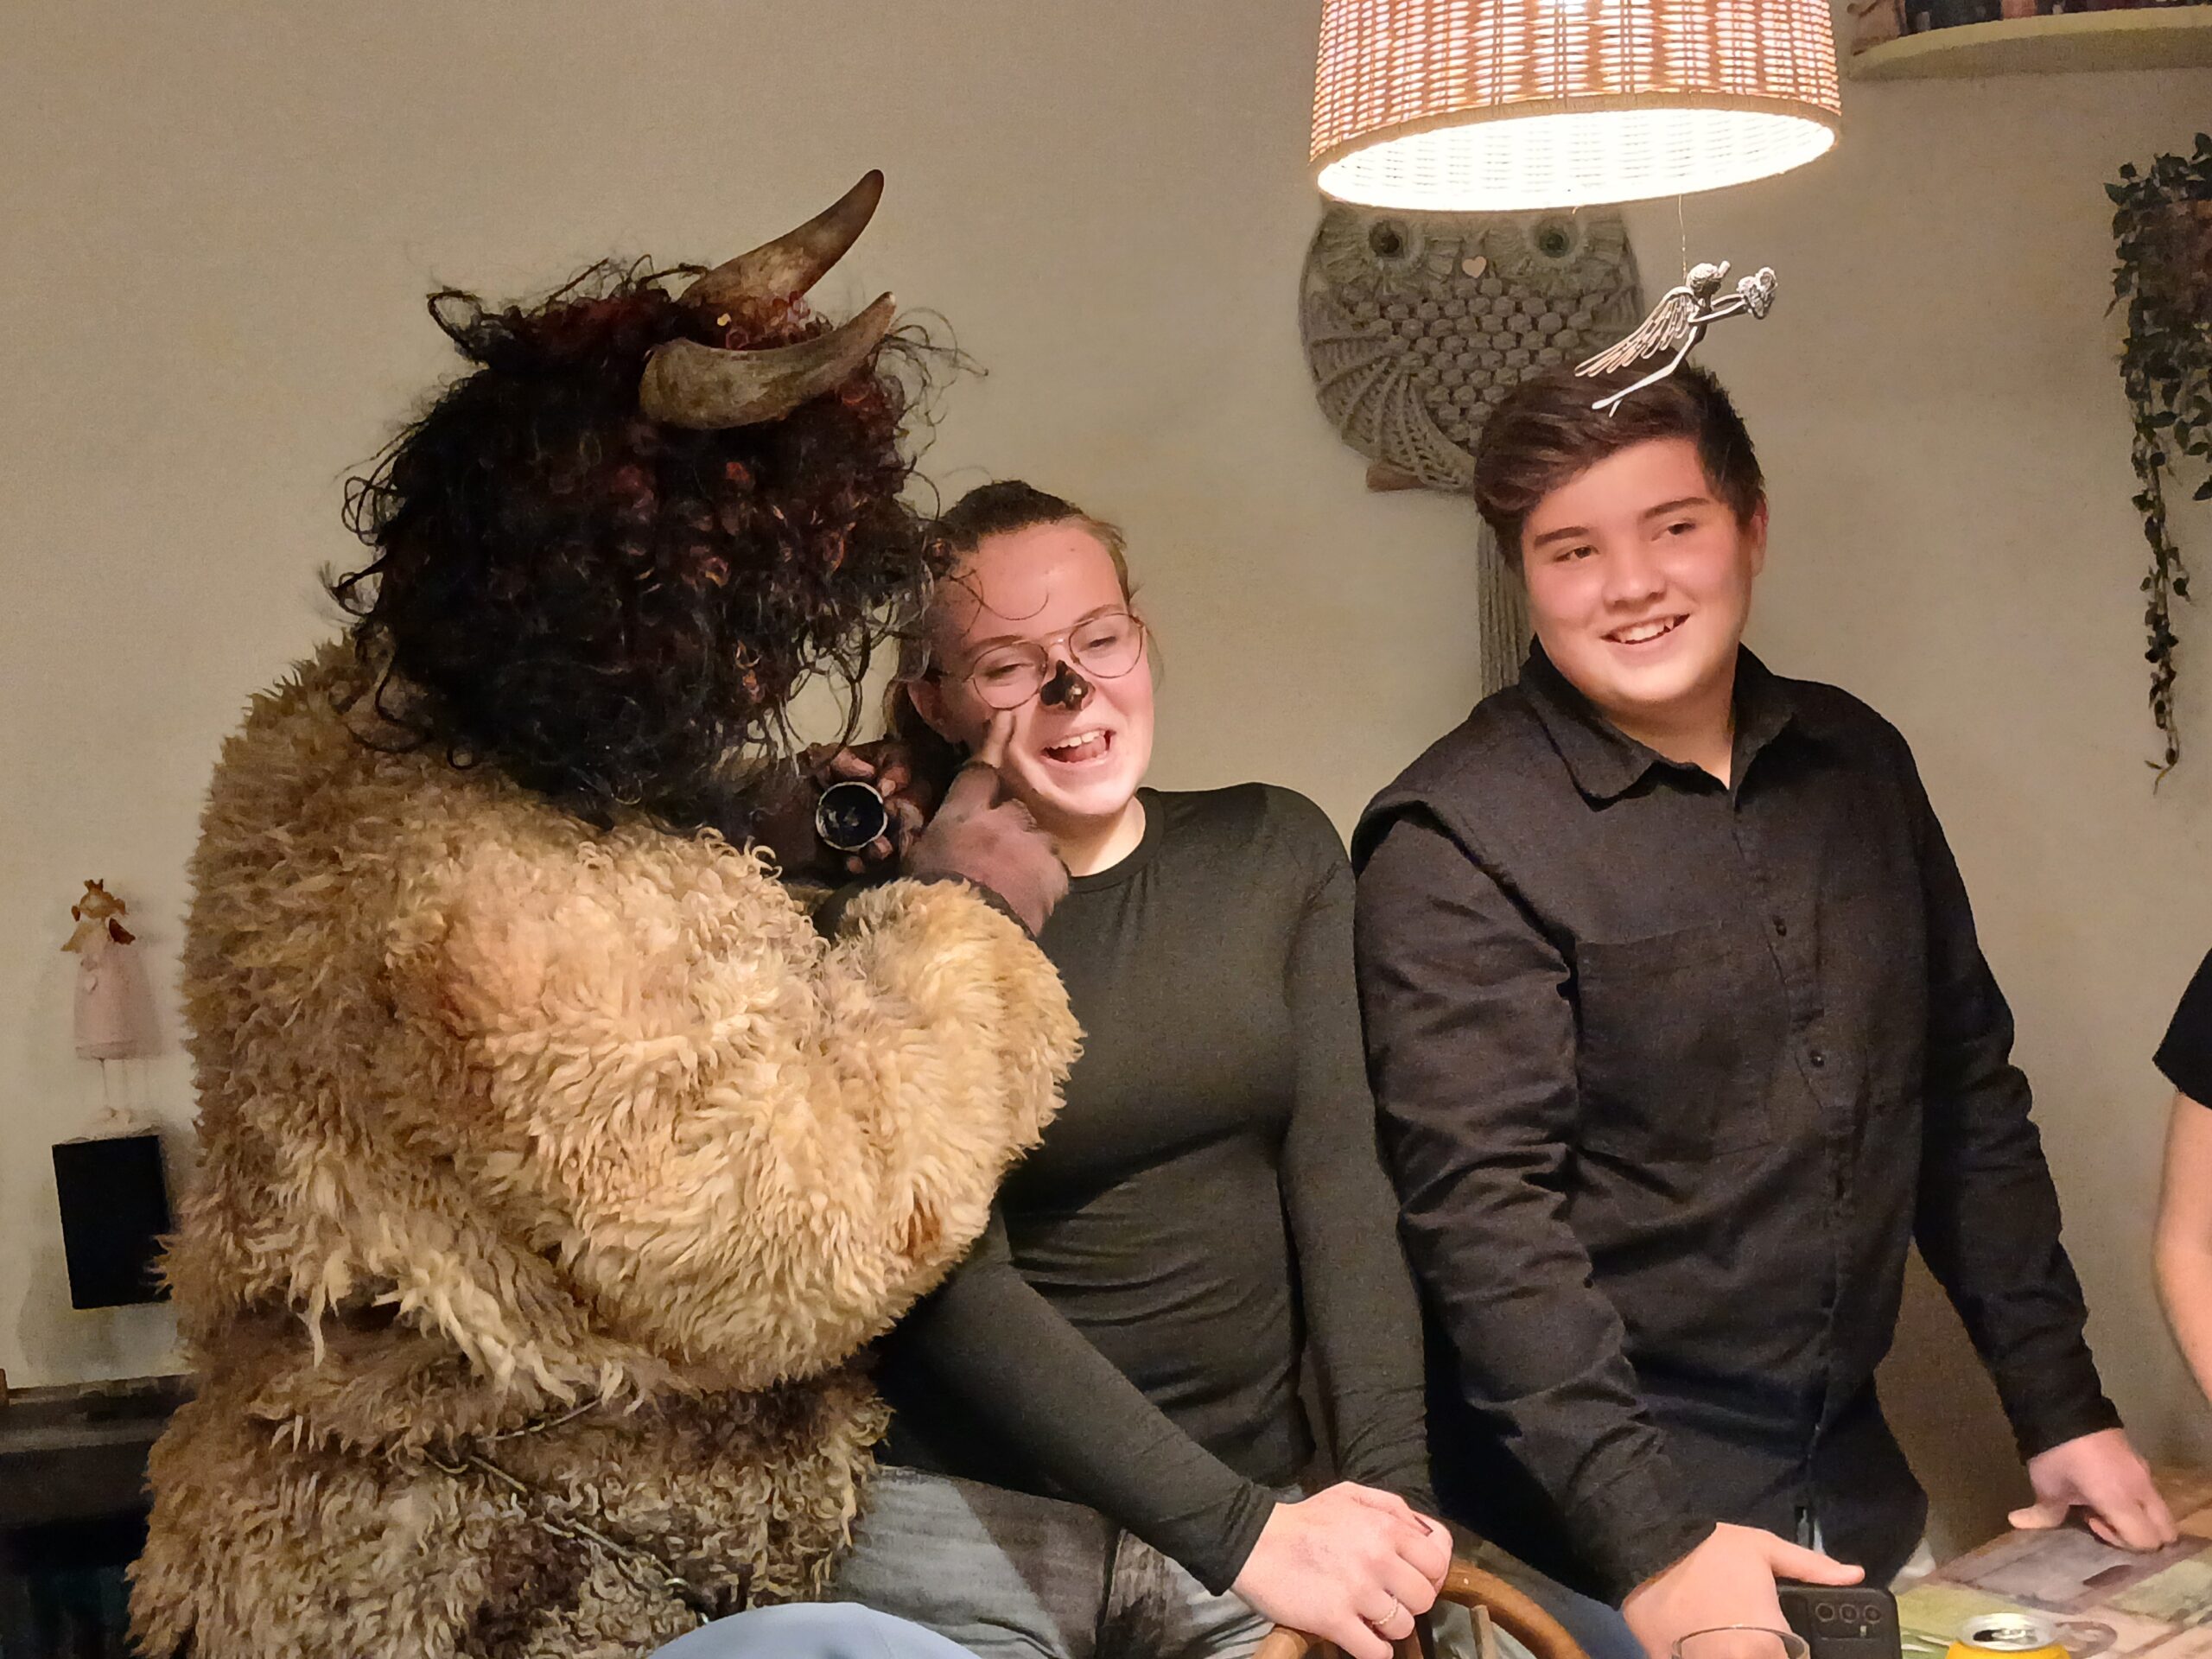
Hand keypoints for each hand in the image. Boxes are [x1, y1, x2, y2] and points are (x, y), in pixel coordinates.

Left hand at [746, 740, 934, 878]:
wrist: (740, 825)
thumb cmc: (770, 789)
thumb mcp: (801, 763)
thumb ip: (834, 758)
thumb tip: (868, 770)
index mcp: (855, 774)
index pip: (895, 767)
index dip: (899, 775)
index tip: (887, 788)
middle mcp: (861, 802)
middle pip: (903, 805)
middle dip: (904, 814)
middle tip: (894, 818)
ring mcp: (853, 833)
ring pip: (888, 837)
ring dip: (887, 844)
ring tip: (878, 849)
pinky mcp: (839, 860)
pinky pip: (863, 865)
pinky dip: (861, 865)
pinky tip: (852, 864)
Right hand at [903, 712, 1066, 934]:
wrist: (960, 941)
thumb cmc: (924, 900)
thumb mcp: (911, 862)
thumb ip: (914, 834)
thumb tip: (898, 813)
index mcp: (963, 814)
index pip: (980, 769)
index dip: (993, 743)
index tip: (1006, 720)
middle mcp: (1003, 819)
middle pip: (1012, 808)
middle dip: (1005, 826)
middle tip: (990, 858)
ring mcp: (1034, 845)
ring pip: (1037, 838)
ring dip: (1027, 852)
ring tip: (1009, 885)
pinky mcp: (1055, 874)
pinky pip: (1053, 869)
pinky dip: (1043, 879)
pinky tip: (1026, 898)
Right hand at [1231, 1483, 1449, 1658]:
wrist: (1254, 1541)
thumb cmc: (1305, 1519)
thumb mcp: (1350, 1494)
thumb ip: (1392, 1507)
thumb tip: (1425, 1532)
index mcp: (1385, 1526)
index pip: (1439, 1560)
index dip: (1430, 1573)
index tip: (1412, 1578)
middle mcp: (1378, 1558)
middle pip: (1424, 1597)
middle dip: (1410, 1602)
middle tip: (1389, 1598)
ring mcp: (1357, 1591)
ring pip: (1403, 1627)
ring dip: (1389, 1627)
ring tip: (1370, 1617)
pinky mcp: (1334, 1620)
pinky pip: (1375, 1651)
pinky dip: (1374, 1650)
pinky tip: (1362, 1638)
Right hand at [1622, 1523, 1859, 1658]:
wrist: (1647, 1548)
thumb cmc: (1711, 1549)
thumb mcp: (1764, 1548)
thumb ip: (1812, 1568)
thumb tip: (1855, 1574)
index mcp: (1771, 1641)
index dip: (1790, 1653)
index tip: (1783, 1642)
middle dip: (1764, 1652)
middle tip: (1748, 1633)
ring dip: (1730, 1653)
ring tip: (1722, 1635)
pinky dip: (1699, 1656)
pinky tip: (1697, 1643)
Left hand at [2011, 1428, 2177, 1550]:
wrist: (2062, 1405)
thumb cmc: (2055, 1453)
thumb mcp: (2047, 1486)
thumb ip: (2044, 1513)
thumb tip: (2018, 1523)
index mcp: (2122, 1499)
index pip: (2146, 1541)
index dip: (2122, 1542)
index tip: (2092, 1522)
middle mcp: (2142, 1488)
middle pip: (2165, 1531)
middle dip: (2140, 1536)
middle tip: (2106, 1521)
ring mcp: (2144, 1471)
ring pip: (2158, 1510)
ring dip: (2136, 1516)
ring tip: (2101, 1502)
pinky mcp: (2139, 1459)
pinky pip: (2147, 1490)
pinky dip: (2133, 1499)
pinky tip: (2103, 1487)